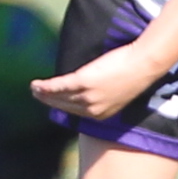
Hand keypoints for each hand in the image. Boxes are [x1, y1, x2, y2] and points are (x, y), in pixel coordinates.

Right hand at [29, 42, 163, 121]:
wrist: (144, 64)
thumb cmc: (136, 72)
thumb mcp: (119, 90)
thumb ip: (104, 93)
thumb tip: (94, 86)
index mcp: (102, 114)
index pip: (76, 112)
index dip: (62, 107)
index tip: (52, 101)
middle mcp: (93, 110)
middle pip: (64, 106)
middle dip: (49, 102)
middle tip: (37, 94)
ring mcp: (87, 97)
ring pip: (59, 97)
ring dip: (43, 93)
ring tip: (34, 88)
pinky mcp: (83, 82)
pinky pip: (59, 86)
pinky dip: (46, 86)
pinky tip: (37, 84)